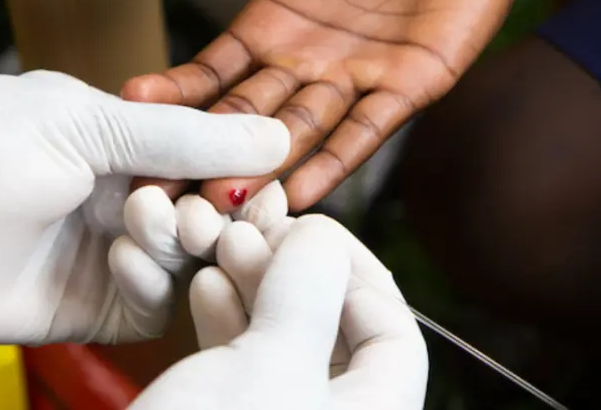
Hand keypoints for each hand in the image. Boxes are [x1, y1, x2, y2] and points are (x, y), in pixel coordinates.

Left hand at [0, 70, 288, 344]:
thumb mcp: (84, 122)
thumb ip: (183, 138)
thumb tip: (275, 136)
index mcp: (125, 144)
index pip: (213, 159)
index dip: (242, 169)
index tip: (261, 176)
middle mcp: (125, 199)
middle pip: (212, 214)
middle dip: (218, 211)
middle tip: (202, 209)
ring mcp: (112, 254)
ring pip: (191, 261)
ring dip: (183, 243)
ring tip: (147, 221)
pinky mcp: (95, 306)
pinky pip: (154, 304)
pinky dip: (151, 283)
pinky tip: (120, 256)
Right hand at [125, 0, 529, 211]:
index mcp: (273, 24)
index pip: (213, 72)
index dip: (175, 96)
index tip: (133, 115)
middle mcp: (305, 60)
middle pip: (245, 116)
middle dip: (203, 153)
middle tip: (161, 187)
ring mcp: (354, 77)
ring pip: (297, 131)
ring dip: (260, 168)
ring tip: (220, 202)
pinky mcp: (408, 86)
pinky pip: (366, 131)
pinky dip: (334, 163)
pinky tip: (300, 194)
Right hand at [130, 214, 428, 409]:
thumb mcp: (267, 371)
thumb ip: (306, 296)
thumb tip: (323, 241)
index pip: (395, 338)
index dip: (359, 273)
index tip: (311, 229)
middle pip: (338, 336)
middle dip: (297, 275)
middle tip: (257, 235)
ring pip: (285, 347)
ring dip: (258, 292)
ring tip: (221, 252)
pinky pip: (247, 368)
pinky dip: (230, 324)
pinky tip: (205, 289)